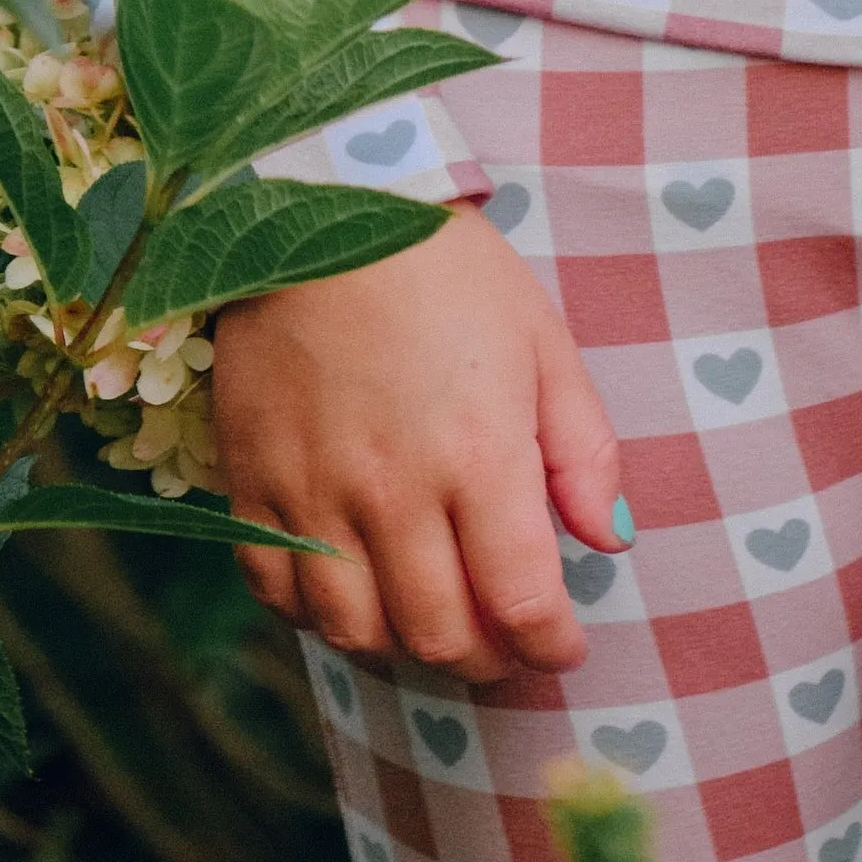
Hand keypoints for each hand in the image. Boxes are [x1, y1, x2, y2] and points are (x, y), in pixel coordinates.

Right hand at [216, 203, 626, 679]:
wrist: (323, 203)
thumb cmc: (445, 267)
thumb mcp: (541, 340)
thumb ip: (583, 450)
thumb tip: (608, 543)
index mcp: (478, 454)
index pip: (522, 604)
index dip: (551, 646)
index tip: (563, 646)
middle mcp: (394, 490)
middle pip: (440, 635)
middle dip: (486, 659)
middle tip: (503, 639)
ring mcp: (314, 490)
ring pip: (354, 631)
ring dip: (402, 647)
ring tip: (430, 619)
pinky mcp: (253, 478)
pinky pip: (277, 589)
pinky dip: (316, 613)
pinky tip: (351, 588)